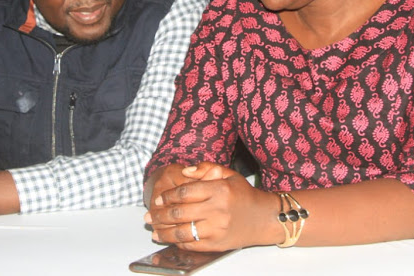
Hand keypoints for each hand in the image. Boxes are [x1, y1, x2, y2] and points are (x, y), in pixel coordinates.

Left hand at [146, 162, 279, 251]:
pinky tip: (168, 239)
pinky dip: (177, 242)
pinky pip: (191, 244)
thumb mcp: (228, 174)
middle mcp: (217, 210)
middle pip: (179, 213)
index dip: (168, 196)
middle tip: (148, 215)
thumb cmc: (244, 194)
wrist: (264, 218)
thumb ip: (205, 168)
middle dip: (160, 214)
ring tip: (153, 230)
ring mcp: (216, 229)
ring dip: (163, 232)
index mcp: (219, 190)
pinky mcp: (217, 245)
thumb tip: (184, 171)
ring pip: (182, 232)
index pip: (185, 192)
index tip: (158, 198)